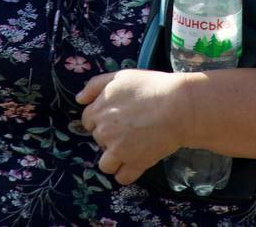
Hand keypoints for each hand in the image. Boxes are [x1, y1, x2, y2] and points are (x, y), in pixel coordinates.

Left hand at [77, 69, 191, 185]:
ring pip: (106, 164)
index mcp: (98, 111)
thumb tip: (78, 99)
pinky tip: (136, 162)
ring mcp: (119, 151)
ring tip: (132, 148)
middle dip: (111, 136)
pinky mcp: (135, 164)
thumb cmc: (150, 87)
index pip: (88, 121)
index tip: (118, 116)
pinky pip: (122, 177)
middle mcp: (104, 133)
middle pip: (99, 141)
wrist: (177, 106)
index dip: (102, 118)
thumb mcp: (120, 77)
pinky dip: (127, 173)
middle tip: (131, 127)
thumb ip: (95, 86)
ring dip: (115, 159)